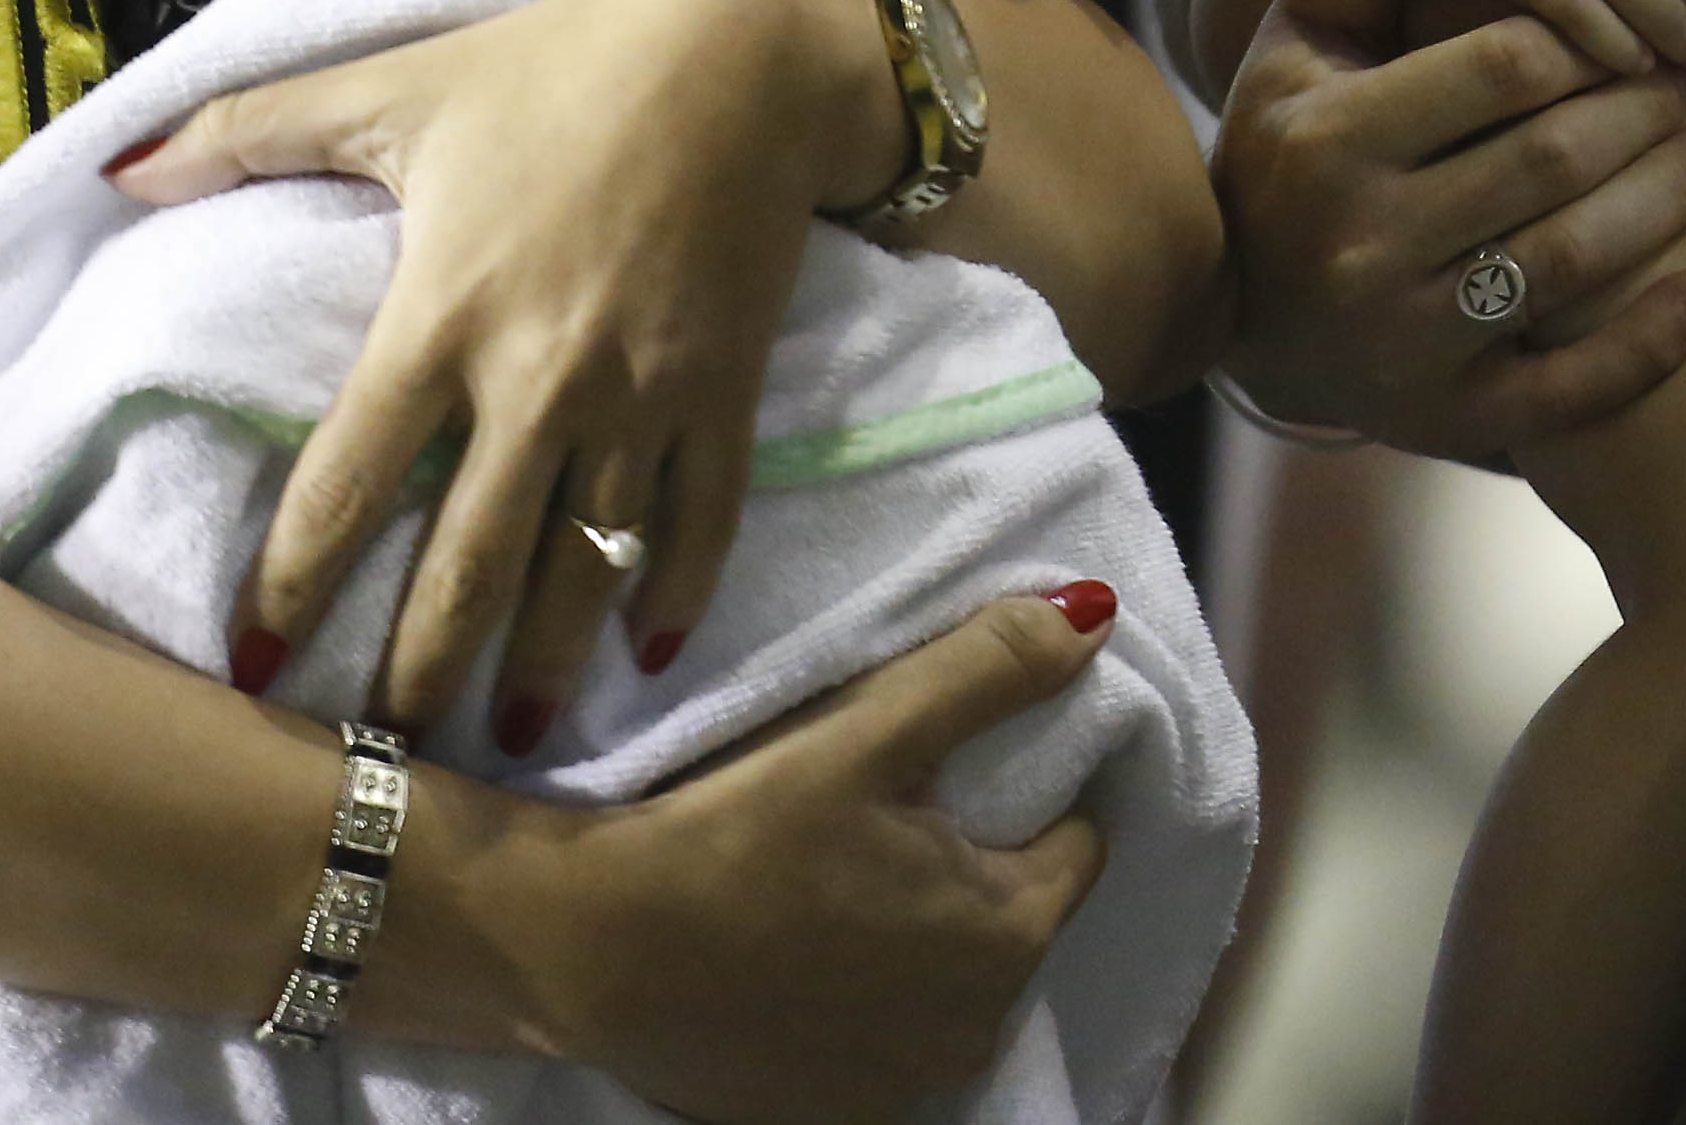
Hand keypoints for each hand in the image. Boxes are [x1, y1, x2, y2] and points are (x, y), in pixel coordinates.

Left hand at [109, 0, 897, 753]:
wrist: (745, 46)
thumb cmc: (554, 62)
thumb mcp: (395, 84)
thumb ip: (246, 128)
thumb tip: (114, 167)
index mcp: (442, 315)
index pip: (350, 482)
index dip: (293, 584)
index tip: (249, 670)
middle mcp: (539, 378)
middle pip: (468, 562)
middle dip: (419, 670)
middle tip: (380, 761)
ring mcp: (640, 394)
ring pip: (582, 566)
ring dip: (544, 664)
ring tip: (508, 744)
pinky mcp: (723, 390)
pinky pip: (699, 518)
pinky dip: (676, 591)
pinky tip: (652, 653)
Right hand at [541, 588, 1113, 1121]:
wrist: (591, 953)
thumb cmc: (738, 833)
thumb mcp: (868, 732)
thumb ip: (987, 670)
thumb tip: (1093, 611)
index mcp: (1010, 933)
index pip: (1075, 841)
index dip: (1027, 793)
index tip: (954, 766)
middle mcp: (979, 1029)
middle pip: (1011, 913)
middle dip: (969, 863)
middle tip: (882, 809)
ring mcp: (906, 1087)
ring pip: (948, 978)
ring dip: (918, 934)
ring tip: (835, 875)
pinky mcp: (837, 1114)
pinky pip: (886, 1039)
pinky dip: (863, 998)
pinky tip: (801, 951)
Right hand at [1214, 0, 1685, 459]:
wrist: (1243, 318)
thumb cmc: (1290, 149)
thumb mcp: (1301, 38)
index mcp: (1333, 137)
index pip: (1500, 70)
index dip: (1587, 45)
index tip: (1630, 34)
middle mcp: (1368, 241)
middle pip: (1551, 161)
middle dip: (1644, 114)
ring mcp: (1409, 338)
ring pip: (1571, 261)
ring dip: (1665, 203)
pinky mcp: (1449, 413)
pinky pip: (1570, 387)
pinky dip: (1652, 344)